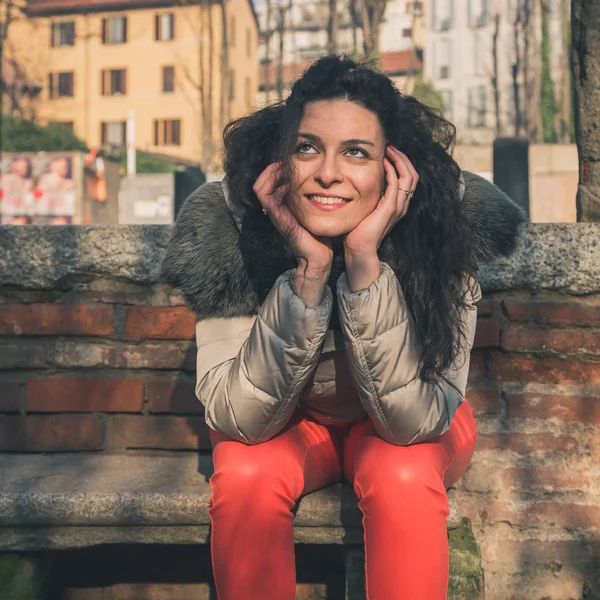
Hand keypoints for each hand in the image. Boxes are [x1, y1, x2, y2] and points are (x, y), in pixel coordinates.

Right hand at [254, 162, 332, 305]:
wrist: (320, 257)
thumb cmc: (322, 234)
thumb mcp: (318, 210)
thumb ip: (317, 197)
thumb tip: (328, 180)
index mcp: (284, 206)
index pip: (270, 181)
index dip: (276, 168)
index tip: (289, 159)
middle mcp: (277, 209)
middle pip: (261, 182)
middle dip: (272, 168)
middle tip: (285, 160)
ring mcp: (276, 215)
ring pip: (260, 188)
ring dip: (270, 175)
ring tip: (284, 168)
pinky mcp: (280, 221)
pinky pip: (268, 200)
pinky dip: (275, 188)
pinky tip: (288, 184)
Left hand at [343, 146, 417, 290]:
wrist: (359, 249)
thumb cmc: (358, 231)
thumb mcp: (366, 208)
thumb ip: (370, 196)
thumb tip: (360, 181)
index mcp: (398, 205)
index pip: (408, 178)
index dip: (402, 163)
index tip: (390, 151)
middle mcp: (402, 205)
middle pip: (412, 174)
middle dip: (403, 158)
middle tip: (391, 146)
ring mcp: (398, 207)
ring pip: (409, 177)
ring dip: (399, 160)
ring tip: (390, 149)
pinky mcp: (390, 208)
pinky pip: (396, 184)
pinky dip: (392, 170)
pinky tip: (383, 162)